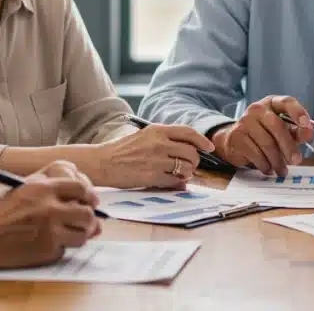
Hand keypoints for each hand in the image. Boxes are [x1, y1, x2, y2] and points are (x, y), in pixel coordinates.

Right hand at [0, 165, 102, 268]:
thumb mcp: (20, 188)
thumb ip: (49, 190)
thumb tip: (77, 199)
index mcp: (43, 187)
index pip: (81, 188)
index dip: (88, 196)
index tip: (89, 202)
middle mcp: (50, 207)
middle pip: (87, 213)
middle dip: (89, 219)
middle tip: (85, 222)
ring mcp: (50, 230)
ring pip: (82, 235)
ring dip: (78, 235)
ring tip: (67, 234)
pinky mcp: (46, 250)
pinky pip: (64, 250)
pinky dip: (59, 248)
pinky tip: (44, 244)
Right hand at [90, 124, 215, 188]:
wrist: (103, 162)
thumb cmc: (123, 150)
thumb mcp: (145, 136)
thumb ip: (166, 140)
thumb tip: (189, 150)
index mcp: (158, 130)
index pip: (188, 132)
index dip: (202, 141)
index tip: (209, 148)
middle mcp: (160, 144)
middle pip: (191, 152)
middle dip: (195, 161)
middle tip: (190, 165)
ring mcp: (157, 160)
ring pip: (186, 168)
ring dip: (187, 173)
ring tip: (180, 173)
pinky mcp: (153, 176)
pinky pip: (176, 181)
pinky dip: (178, 182)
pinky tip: (172, 181)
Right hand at [212, 96, 313, 174]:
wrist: (234, 140)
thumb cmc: (263, 133)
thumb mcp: (282, 130)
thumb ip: (296, 131)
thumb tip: (308, 133)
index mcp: (272, 103)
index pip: (287, 102)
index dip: (298, 112)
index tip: (306, 125)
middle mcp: (258, 109)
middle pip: (277, 126)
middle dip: (289, 146)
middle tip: (297, 161)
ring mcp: (245, 121)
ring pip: (267, 143)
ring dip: (277, 161)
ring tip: (282, 170)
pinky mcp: (237, 136)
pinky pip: (255, 153)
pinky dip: (265, 164)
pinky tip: (268, 168)